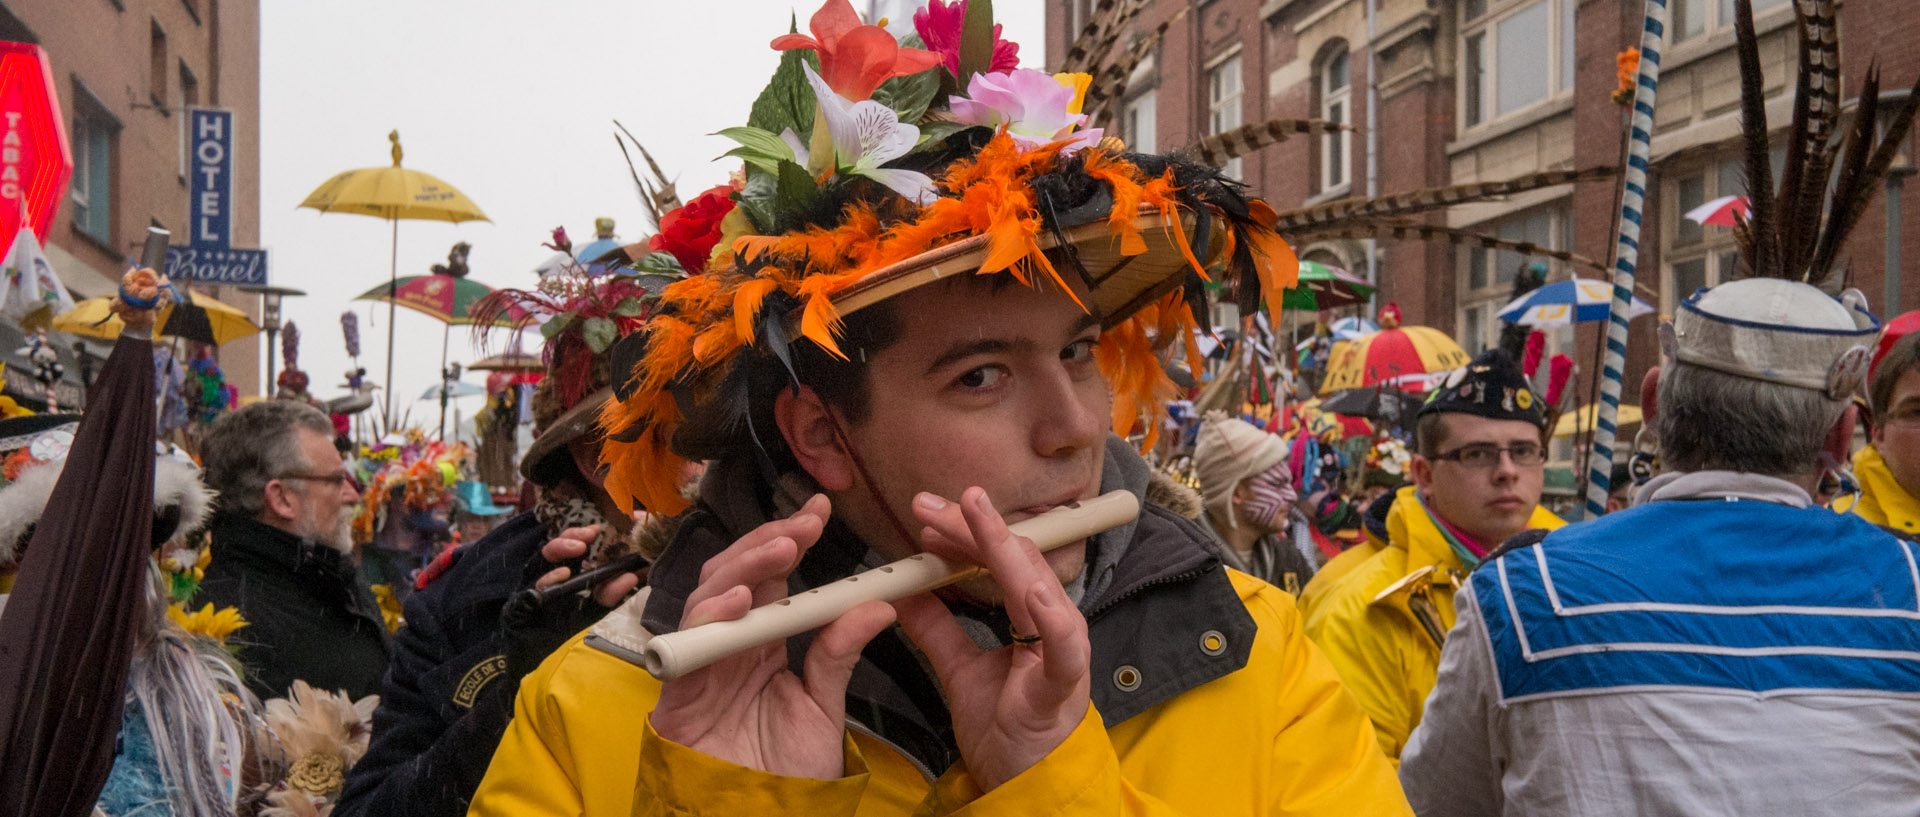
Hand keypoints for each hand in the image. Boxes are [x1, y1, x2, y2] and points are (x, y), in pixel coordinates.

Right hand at [501, 525, 643, 679]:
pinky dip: (536, 592)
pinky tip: (550, 587)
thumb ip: (609, 597)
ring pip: (534, 569)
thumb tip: (630, 577)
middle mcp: (541, 582)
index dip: (578, 535)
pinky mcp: (516, 614)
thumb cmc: (567, 638)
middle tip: (582, 543)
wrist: (543, 671)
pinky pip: (523, 599)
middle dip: (564, 543)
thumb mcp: (593, 613)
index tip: (595, 530)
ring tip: (571, 561)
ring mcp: (526, 596)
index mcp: (561, 578)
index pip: (567, 550)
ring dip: (552, 561)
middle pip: (549, 553)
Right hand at [649, 494, 895, 778]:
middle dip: (767, 543)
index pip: (772, 577)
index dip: (790, 539)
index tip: (820, 510)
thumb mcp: (823, 707)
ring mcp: (702, 665)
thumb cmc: (784, 773)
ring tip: (780, 550)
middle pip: (736, 575)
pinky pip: (687, 645)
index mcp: (763, 642)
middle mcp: (729, 646)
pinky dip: (708, 617)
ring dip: (743, 568)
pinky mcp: (679, 694)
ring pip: (708, 597)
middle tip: (803, 525)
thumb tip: (881, 605)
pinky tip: (737, 600)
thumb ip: (840, 656)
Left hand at [894, 487, 1091, 790]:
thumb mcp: (961, 671)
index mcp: (1031, 618)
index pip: (997, 560)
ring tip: (977, 519)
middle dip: (970, 528)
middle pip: (1014, 560)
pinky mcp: (1062, 686)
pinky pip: (1062, 649)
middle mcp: (1053, 625)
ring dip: (1003, 551)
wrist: (1030, 788)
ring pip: (1036, 587)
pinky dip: (1050, 620)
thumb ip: (938, 630)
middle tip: (929, 506)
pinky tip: (1033, 592)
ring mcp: (1062, 652)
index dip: (962, 534)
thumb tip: (905, 591)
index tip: (924, 517)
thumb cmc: (1008, 729)